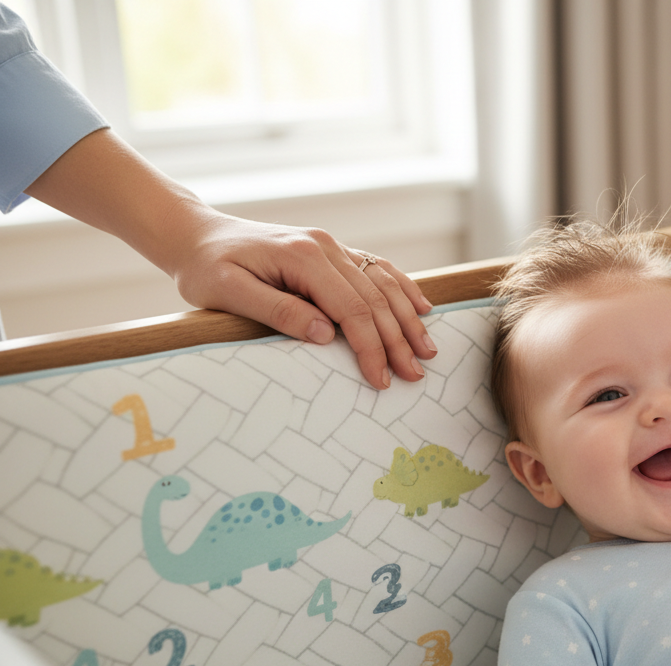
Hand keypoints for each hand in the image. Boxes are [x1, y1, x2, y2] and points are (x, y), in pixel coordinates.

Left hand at [24, 127, 435, 390]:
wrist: (195, 234)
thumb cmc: (205, 268)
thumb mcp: (228, 293)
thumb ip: (278, 311)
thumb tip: (325, 334)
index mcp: (303, 256)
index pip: (351, 309)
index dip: (370, 346)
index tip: (381, 379)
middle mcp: (324, 246)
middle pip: (374, 299)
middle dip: (397, 340)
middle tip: (413, 376)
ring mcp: (331, 246)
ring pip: (382, 283)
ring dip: (407, 318)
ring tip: (427, 350)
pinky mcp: (331, 251)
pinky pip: (377, 269)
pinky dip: (401, 289)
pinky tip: (420, 308)